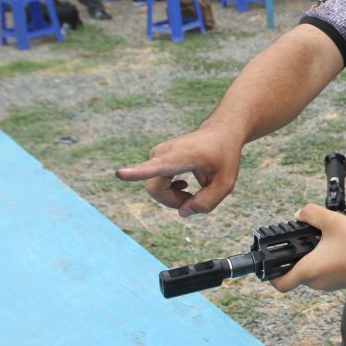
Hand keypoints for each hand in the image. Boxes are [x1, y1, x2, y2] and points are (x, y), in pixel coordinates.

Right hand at [114, 126, 243, 216]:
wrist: (220, 133)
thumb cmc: (224, 157)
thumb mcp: (225, 184)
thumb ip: (206, 203)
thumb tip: (182, 213)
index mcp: (182, 156)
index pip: (157, 166)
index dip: (136, 173)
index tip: (120, 174)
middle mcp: (163, 153)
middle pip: (156, 190)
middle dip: (174, 201)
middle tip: (195, 198)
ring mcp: (157, 154)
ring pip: (156, 189)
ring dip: (174, 197)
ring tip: (192, 189)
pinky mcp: (155, 158)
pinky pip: (155, 184)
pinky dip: (169, 191)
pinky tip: (183, 185)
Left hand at [271, 204, 345, 292]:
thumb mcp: (333, 221)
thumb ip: (311, 214)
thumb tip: (299, 214)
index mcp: (310, 270)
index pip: (280, 282)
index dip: (271, 272)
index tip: (272, 259)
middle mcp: (317, 282)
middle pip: (296, 272)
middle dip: (298, 254)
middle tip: (306, 236)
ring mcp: (330, 284)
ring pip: (312, 270)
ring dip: (314, 255)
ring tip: (326, 237)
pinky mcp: (342, 282)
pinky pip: (326, 271)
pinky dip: (326, 259)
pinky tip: (339, 244)